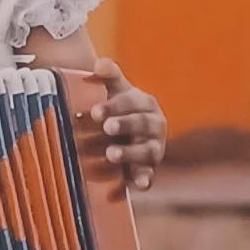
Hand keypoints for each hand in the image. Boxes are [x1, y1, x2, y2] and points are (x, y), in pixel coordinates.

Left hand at [86, 57, 164, 191]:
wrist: (130, 133)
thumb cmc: (121, 108)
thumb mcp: (116, 90)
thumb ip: (109, 75)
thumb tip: (100, 64)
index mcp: (145, 104)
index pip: (131, 103)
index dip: (114, 106)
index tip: (95, 112)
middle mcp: (154, 126)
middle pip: (142, 124)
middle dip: (124, 125)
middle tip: (107, 127)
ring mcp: (153, 148)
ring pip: (147, 151)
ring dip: (130, 152)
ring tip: (111, 154)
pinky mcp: (148, 169)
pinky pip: (148, 176)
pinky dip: (143, 180)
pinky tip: (136, 185)